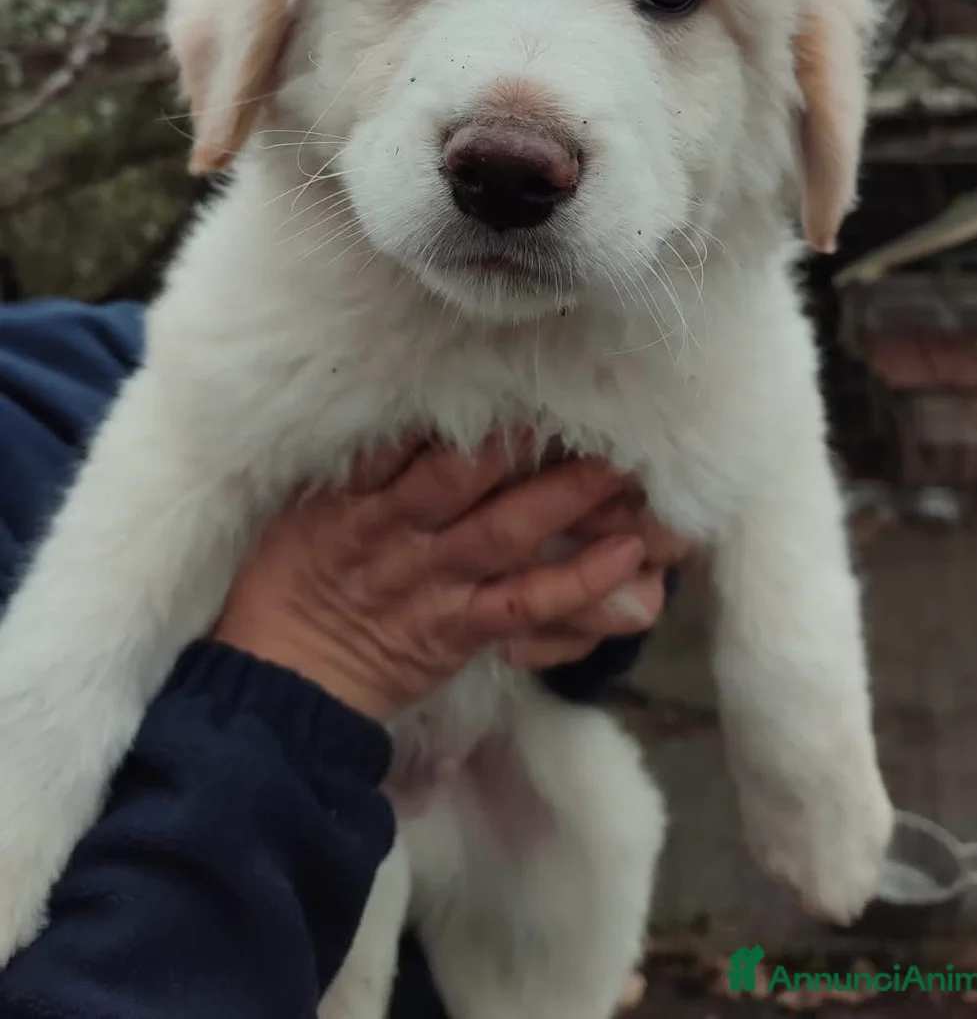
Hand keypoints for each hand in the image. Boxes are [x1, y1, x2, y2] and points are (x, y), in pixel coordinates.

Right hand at [213, 435, 658, 721]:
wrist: (282, 683)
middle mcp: (397, 531)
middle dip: (527, 436)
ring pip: (507, 529)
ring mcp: (434, 580)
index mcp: (355, 494)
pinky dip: (578, 581)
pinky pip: (526, 602)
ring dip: (569, 495)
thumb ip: (359, 460)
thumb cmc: (292, 583)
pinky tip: (624, 555)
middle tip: (587, 400)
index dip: (460, 400)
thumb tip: (415, 404)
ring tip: (622, 464)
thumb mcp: (305, 507)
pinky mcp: (461, 629)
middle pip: (466, 472)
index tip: (512, 362)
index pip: (407, 435)